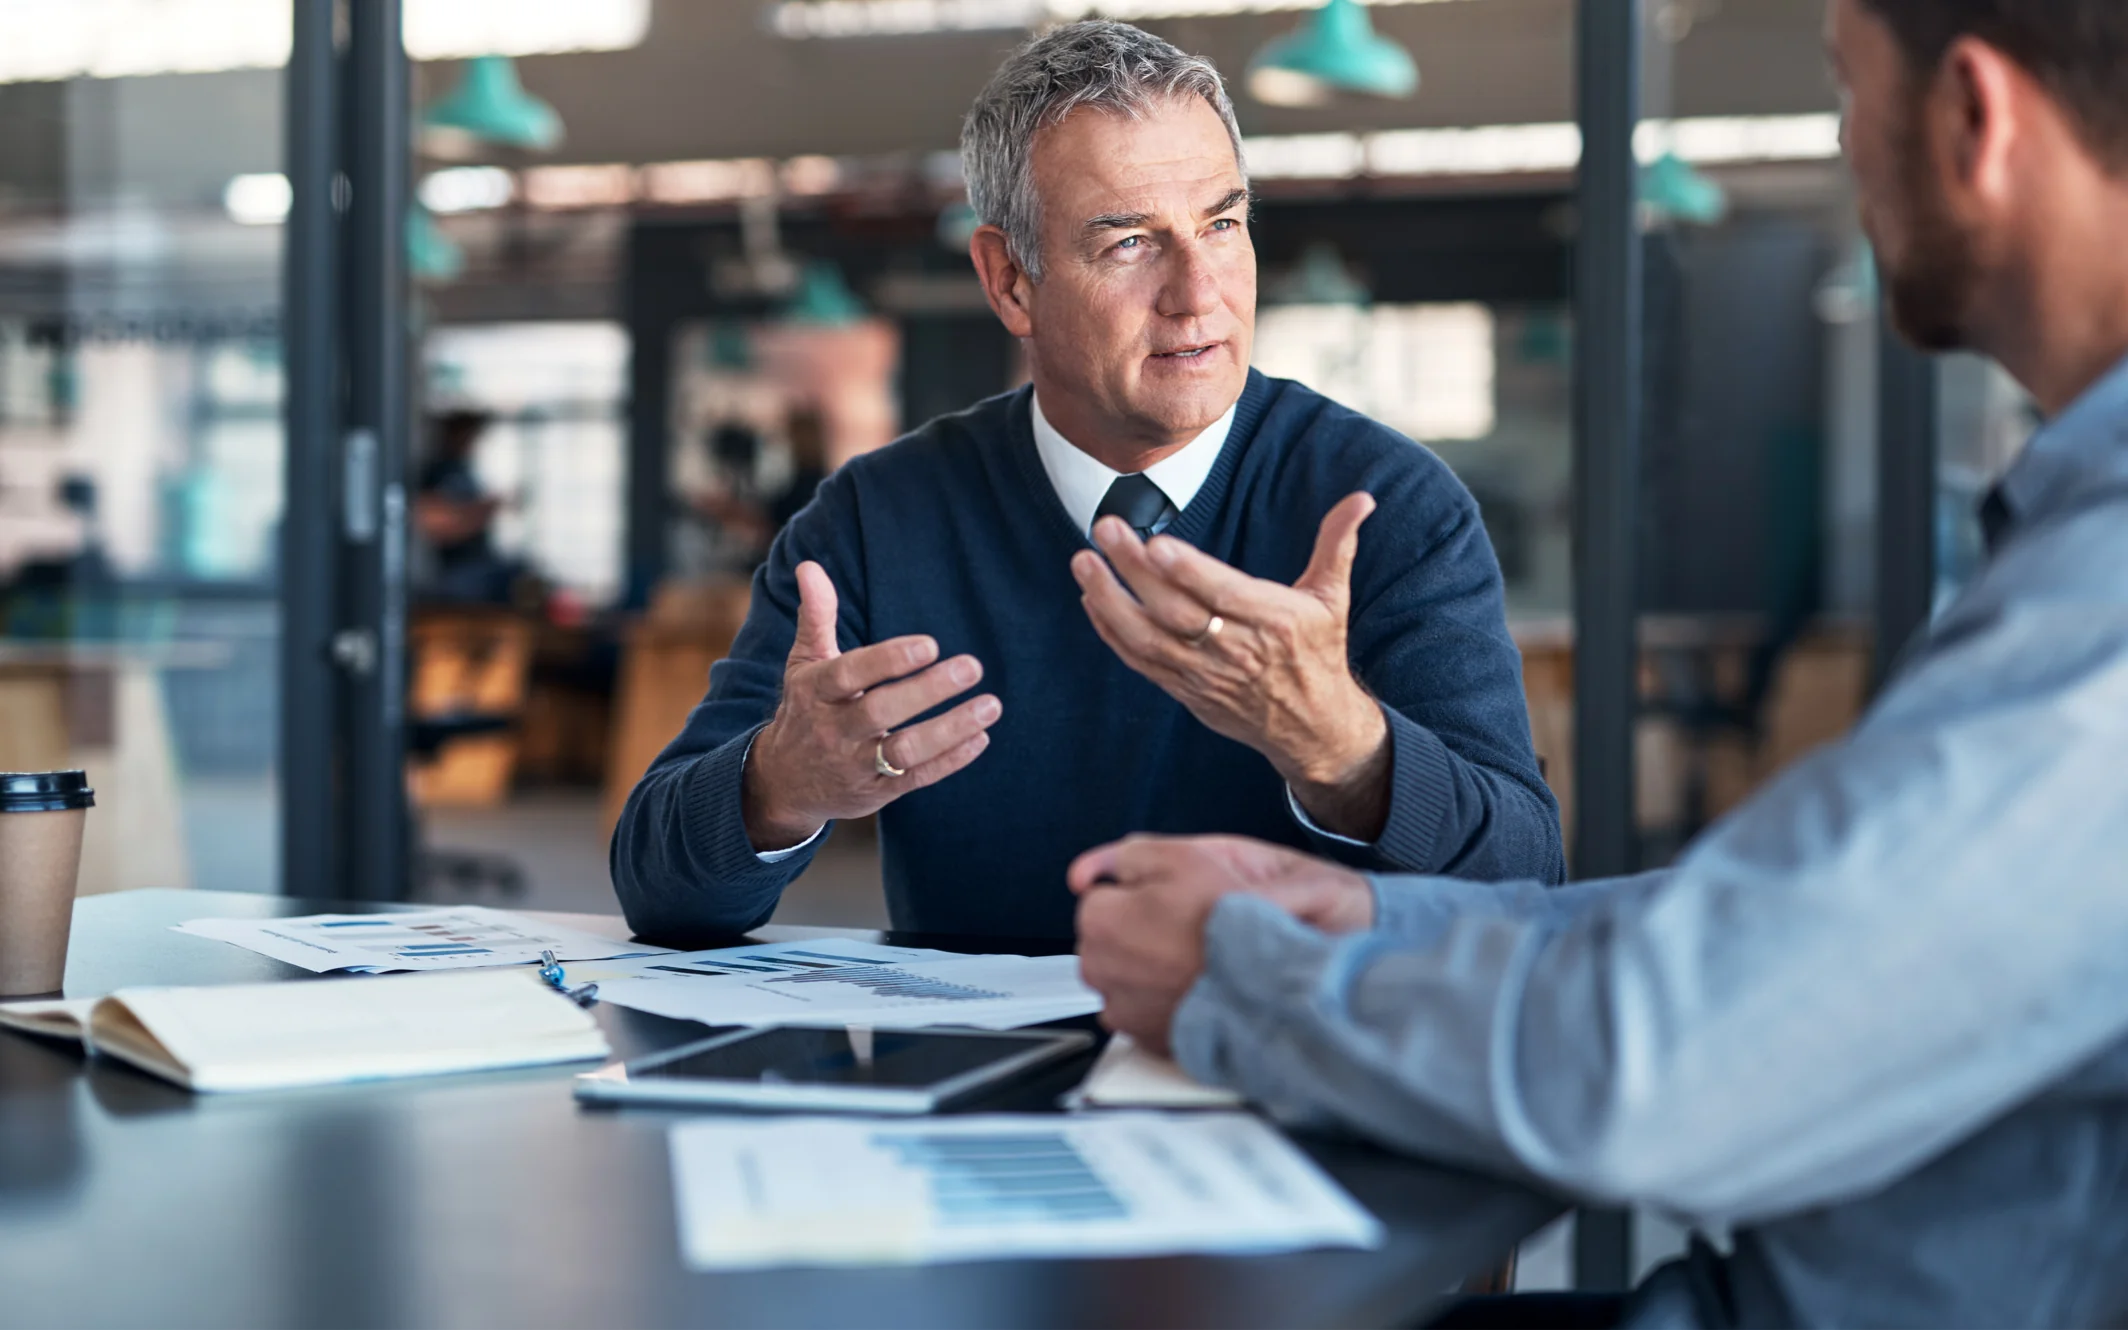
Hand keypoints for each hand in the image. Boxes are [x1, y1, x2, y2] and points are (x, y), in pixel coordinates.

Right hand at [743, 561, 1001, 849]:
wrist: (783, 783)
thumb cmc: (804, 709)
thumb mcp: (804, 664)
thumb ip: (816, 616)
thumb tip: (809, 566)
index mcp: (815, 692)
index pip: (849, 673)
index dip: (888, 660)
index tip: (930, 644)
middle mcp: (833, 730)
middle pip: (881, 711)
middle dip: (928, 690)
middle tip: (973, 665)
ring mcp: (856, 765)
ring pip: (904, 751)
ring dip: (950, 729)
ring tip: (991, 705)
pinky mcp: (877, 792)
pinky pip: (917, 778)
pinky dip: (951, 761)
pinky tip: (981, 737)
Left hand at [1068, 835, 1374, 1054]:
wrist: (1277, 985)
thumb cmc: (1234, 921)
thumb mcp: (1183, 856)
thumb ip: (1124, 857)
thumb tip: (1084, 872)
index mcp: (1101, 922)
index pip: (1100, 897)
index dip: (1142, 894)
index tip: (1173, 899)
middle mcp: (1102, 971)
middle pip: (1109, 940)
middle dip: (1137, 931)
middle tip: (1188, 926)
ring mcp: (1124, 1011)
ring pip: (1124, 977)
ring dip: (1148, 967)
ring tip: (1195, 958)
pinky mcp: (1149, 1041)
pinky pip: (1144, 1011)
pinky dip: (1163, 1001)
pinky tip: (1196, 987)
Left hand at [1070, 492, 1389, 840]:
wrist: (1312, 728)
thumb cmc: (1319, 652)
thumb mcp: (1333, 598)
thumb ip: (1337, 544)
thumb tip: (1362, 498)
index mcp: (1276, 621)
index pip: (1225, 594)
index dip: (1190, 572)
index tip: (1157, 544)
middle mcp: (1238, 650)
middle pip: (1177, 611)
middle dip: (1135, 570)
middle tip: (1104, 529)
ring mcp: (1207, 675)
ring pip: (1150, 639)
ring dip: (1111, 601)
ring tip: (1082, 562)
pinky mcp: (1186, 691)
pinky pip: (1142, 663)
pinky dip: (1113, 633)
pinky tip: (1092, 599)